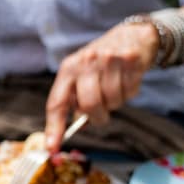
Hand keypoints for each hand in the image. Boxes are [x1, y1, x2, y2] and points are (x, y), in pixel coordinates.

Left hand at [44, 21, 158, 151]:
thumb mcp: (83, 74)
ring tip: (115, 88)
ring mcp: (109, 60)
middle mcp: (86, 62)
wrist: (132, 36)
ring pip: (112, 102)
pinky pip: (129, 94)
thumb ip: (77, 99)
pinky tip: (126, 80)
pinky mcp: (130, 62)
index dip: (54, 127)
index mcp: (69, 67)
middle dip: (97, 117)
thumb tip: (79, 125)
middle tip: (101, 116)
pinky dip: (129, 94)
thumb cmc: (102, 62)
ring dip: (115, 104)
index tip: (51, 147)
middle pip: (89, 105)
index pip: (57, 102)